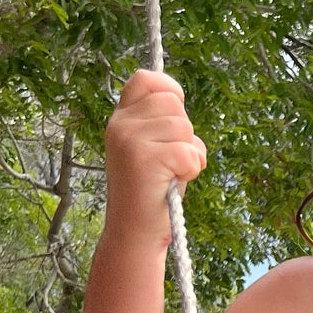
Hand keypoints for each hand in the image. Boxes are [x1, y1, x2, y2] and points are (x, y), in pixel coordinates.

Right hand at [103, 70, 207, 240]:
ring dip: (190, 153)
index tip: (177, 113)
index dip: (169, 89)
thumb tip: (177, 96)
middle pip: (174, 103)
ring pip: (184, 127)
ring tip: (172, 174)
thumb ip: (160, 123)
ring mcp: (129, 140)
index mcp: (120, 119)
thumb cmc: (152, 192)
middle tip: (171, 161)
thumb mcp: (152, 149)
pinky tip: (175, 182)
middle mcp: (120, 125)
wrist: (135, 233)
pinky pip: (188, 151)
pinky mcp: (144, 158)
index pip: (146, 79)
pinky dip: (192, 168)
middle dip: (185, 132)